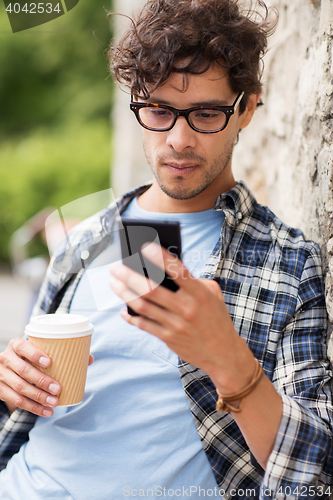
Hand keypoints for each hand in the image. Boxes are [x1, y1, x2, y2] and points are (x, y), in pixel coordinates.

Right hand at [0, 338, 93, 416]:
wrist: (7, 369)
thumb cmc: (30, 359)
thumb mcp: (39, 353)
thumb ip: (62, 354)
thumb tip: (89, 358)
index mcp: (16, 345)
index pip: (22, 346)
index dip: (35, 354)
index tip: (50, 362)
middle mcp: (6, 358)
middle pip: (23, 370)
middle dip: (41, 381)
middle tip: (58, 389)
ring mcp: (1, 375)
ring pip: (20, 388)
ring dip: (38, 397)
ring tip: (55, 402)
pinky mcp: (0, 390)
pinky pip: (16, 401)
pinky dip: (33, 408)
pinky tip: (46, 411)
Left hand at [110, 242, 254, 392]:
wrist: (223, 353)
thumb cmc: (216, 318)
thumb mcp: (212, 294)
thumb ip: (193, 280)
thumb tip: (165, 268)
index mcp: (199, 293)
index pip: (178, 271)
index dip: (160, 258)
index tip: (144, 247)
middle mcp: (187, 308)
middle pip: (151, 289)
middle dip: (129, 276)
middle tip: (115, 268)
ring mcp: (176, 325)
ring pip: (143, 306)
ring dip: (124, 292)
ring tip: (114, 283)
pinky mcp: (169, 339)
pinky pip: (144, 324)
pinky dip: (130, 316)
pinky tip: (122, 309)